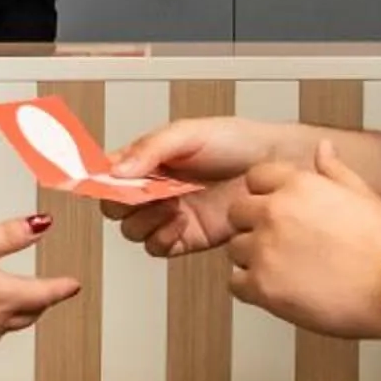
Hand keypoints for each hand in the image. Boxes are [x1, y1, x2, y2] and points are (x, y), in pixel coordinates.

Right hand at [0, 213, 82, 350]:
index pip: (46, 293)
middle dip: (43, 300)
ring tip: (21, 301)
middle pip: (32, 312)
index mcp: (6, 296)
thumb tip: (41, 224)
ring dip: (21, 312)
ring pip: (12, 325)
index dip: (63, 287)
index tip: (73, 284)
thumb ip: (9, 235)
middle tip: (49, 291)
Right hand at [103, 116, 294, 258]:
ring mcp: (170, 214)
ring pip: (133, 231)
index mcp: (150, 159)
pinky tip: (180, 223)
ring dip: (144, 222)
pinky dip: (163, 239)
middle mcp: (156, 188)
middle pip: (115, 207)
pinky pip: (158, 248)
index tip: (106, 183)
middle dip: (123, 204)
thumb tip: (117, 169)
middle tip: (143, 195)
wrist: (278, 167)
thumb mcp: (190, 133)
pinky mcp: (188, 237)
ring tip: (170, 208)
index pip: (109, 174)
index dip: (101, 181)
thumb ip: (151, 149)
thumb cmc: (240, 142)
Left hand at [220, 141, 380, 341]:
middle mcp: (274, 212)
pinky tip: (279, 289)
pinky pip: (236, 283)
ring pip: (235, 249)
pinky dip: (252, 288)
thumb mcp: (362, 194)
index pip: (255, 178)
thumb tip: (323, 149)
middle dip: (253, 225)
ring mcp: (264, 249)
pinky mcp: (261, 286)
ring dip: (253, 258)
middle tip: (281, 243)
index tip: (276, 210)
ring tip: (286, 269)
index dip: (264, 195)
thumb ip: (334, 169)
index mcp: (297, 185)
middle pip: (238, 212)